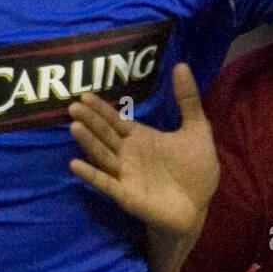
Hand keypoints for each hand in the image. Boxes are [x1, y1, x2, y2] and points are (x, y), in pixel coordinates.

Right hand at [66, 63, 219, 239]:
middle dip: (90, 121)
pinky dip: (91, 175)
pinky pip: (106, 183)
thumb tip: (182, 65)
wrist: (199, 206)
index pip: (115, 121)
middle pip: (104, 135)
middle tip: (73, 106)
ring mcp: (125, 175)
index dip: (101, 109)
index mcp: (141, 138)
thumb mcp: (196, 129)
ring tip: (74, 127)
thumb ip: (188, 100)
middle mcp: (128, 155)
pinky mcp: (127, 195)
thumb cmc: (196, 170)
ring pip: (102, 155)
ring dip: (89, 142)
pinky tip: (76, 164)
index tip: (84, 95)